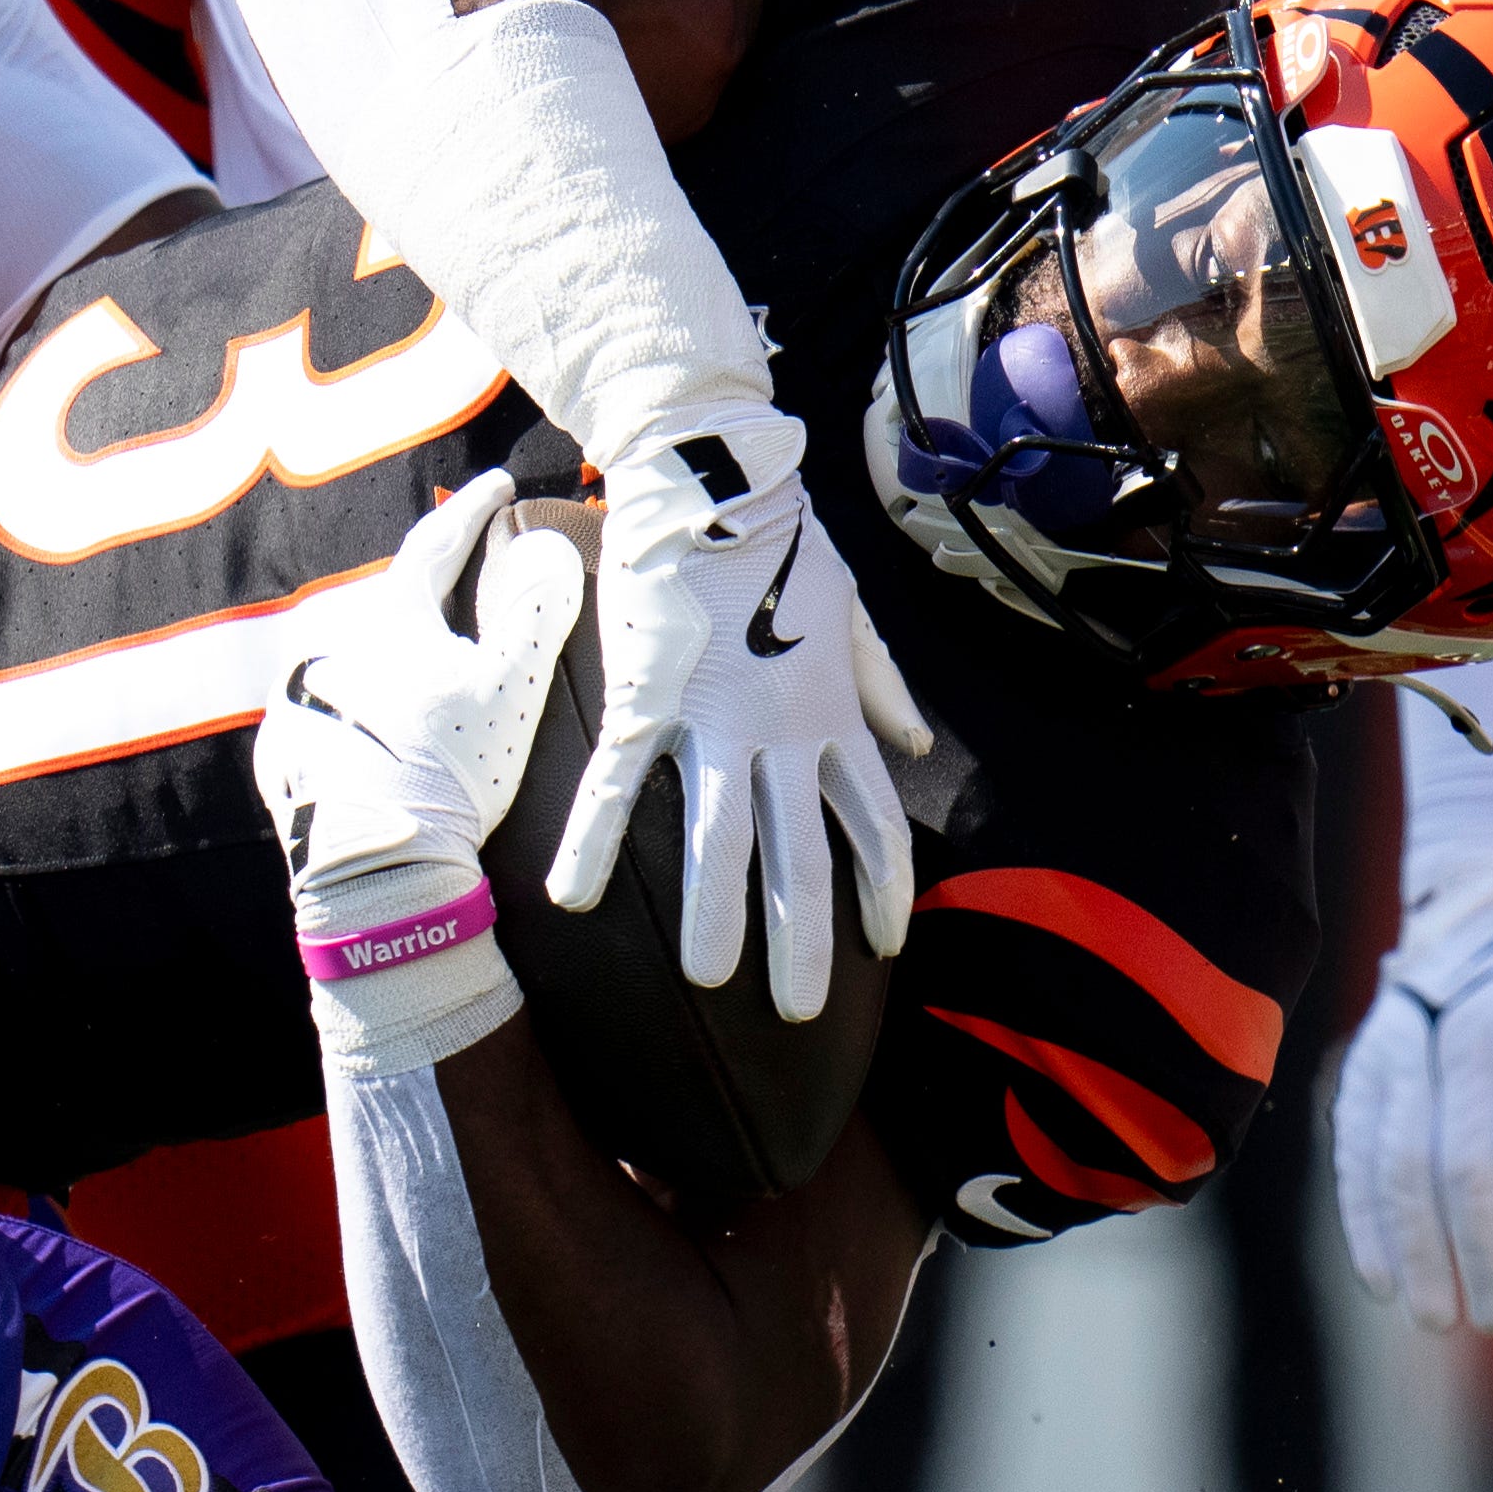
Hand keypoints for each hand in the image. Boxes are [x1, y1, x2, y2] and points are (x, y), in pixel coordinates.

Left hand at [258, 471, 584, 1067]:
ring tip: (427, 682)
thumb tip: (549, 549)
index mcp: (390, 619)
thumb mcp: (512, 689)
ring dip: (391, 660)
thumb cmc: (451, 774)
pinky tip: (384, 742)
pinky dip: (359, 716)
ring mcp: (297, 698)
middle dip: (430, 593)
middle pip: (392, 601)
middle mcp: (331, 644)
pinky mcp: (281, 750)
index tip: (499, 485)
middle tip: (466, 588)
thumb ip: (535, 612)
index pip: (436, 542)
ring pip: (356, 656)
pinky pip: (326, 712)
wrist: (376, 871)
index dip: (473, 511)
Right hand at [560, 406, 926, 1023]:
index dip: (884, 892)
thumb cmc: (781, 541)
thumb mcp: (853, 615)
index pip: (875, 826)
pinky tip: (574, 902)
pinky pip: (622, 789)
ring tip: (708, 980)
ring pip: (723, 843)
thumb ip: (882, 688)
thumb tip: (918, 744)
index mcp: (833, 716)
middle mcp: (785, 734)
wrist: (715, 480)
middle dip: (805, 942)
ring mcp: (717, 723)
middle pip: (805, 858)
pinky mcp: (650, 702)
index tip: (886, 947)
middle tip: (801, 1011)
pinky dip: (596, 846)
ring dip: (717, 918)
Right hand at [1330, 942, 1492, 1335]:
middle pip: (1465, 1163)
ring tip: (1441, 1318)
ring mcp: (1404, 1051)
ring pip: (1401, 1163)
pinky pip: (1356, 1154)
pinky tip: (1383, 1280)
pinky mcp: (1364, 1072)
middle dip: (1483, 1253)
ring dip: (1417, 1250)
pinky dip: (1365, 1221)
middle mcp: (1466, 1037)